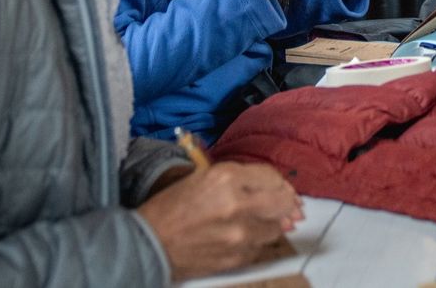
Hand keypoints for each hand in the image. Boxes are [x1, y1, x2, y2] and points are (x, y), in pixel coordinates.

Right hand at [137, 161, 302, 279]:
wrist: (148, 244)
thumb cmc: (172, 207)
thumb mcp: (205, 178)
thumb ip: (241, 179)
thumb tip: (275, 189)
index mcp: (227, 178)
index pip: (273, 177)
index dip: (281, 184)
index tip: (283, 189)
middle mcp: (238, 204)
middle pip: (283, 203)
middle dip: (287, 203)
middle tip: (286, 206)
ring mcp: (239, 234)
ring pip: (276, 228)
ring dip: (272, 224)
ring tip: (258, 222)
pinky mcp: (236, 258)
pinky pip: (260, 248)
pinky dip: (257, 242)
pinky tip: (244, 237)